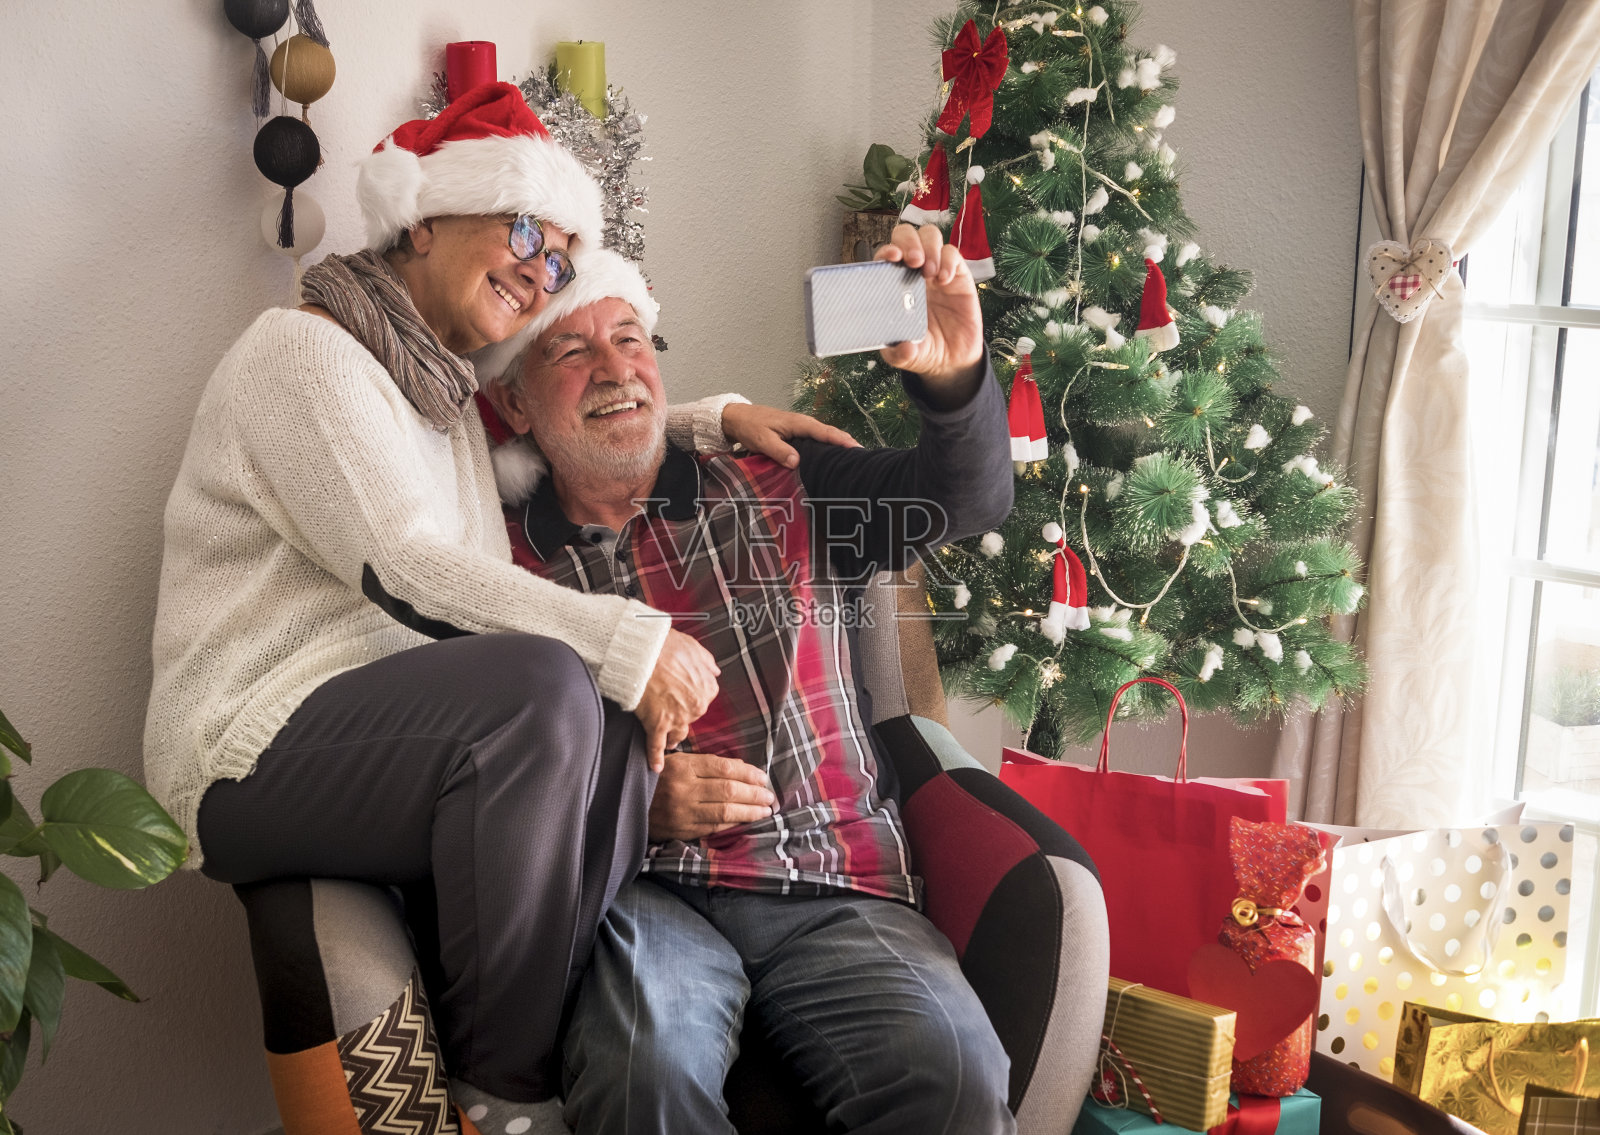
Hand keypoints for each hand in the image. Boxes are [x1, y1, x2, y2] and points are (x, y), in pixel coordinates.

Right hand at [633, 630, 719, 772]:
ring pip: (678, 733)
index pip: (703, 699)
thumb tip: (714, 671)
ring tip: (667, 740)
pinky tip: (656, 767)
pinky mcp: (657, 725)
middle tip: (670, 711)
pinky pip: (657, 746)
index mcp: (707, 688)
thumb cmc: (666, 647)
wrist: (642, 654)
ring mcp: (677, 718)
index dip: (690, 697)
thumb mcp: (694, 647)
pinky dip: (656, 758)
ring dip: (672, 737)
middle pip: (690, 717)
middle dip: (680, 715)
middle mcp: (696, 706)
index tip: (682, 697)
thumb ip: (706, 662)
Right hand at [648, 751, 777, 841]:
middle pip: (728, 790)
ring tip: (765, 810)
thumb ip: (707, 764)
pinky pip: (713, 828)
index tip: (763, 777)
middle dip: (754, 794)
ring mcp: (682, 812)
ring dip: (750, 812)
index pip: (723, 768)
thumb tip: (742, 768)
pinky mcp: (681, 830)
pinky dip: (732, 825)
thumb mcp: (676, 762)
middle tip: (770, 796)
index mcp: (682, 766)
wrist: (625, 805)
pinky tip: (746, 822)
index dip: (748, 773)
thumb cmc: (655, 779)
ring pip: (724, 812)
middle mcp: (683, 789)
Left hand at [721, 403, 859, 468]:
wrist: (739, 418)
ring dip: (839, 446)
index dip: (842, 441)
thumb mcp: (762, 440)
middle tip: (864, 460)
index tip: (858, 450)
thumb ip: (779, 450)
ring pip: (825, 438)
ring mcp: (802, 429)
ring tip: (855, 461)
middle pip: (831, 434)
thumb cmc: (751, 426)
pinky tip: (833, 458)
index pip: (826, 432)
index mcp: (799, 423)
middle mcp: (805, 424)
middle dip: (848, 444)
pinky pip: (817, 441)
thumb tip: (796, 462)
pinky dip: (828, 447)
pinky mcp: (798, 435)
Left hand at [873, 223, 984, 401]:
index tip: (891, 257)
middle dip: (909, 242)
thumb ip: (900, 352)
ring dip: (929, 248)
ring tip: (930, 273)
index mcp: (892, 284)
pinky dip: (948, 261)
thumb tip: (902, 347)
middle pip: (906, 234)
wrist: (952, 359)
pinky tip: (945, 281)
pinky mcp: (958, 274)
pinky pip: (952, 253)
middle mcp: (912, 271)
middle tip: (914, 262)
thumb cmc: (922, 349)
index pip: (886, 255)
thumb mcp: (906, 355)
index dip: (887, 250)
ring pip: (930, 236)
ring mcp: (935, 269)